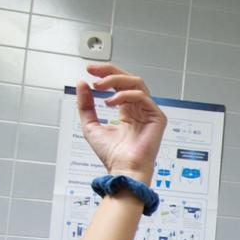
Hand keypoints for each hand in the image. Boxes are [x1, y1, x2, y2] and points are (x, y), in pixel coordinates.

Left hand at [76, 63, 166, 184]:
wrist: (123, 168)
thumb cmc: (112, 155)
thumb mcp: (90, 126)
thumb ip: (85, 105)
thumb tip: (82, 84)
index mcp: (127, 111)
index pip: (119, 84)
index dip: (106, 73)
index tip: (90, 70)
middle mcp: (139, 109)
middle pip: (130, 79)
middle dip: (110, 71)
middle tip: (94, 72)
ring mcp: (149, 112)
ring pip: (137, 83)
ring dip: (116, 80)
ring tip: (100, 87)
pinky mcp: (157, 117)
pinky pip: (142, 96)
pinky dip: (124, 95)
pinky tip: (111, 103)